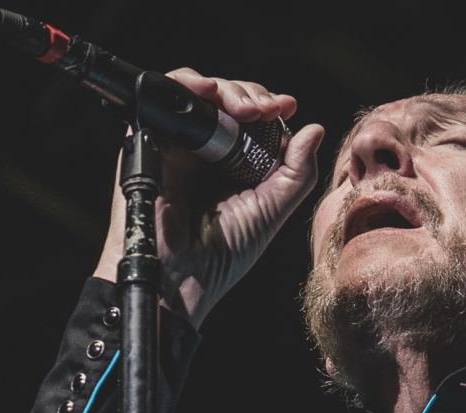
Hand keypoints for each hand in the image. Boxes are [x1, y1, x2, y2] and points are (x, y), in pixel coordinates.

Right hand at [92, 68, 325, 328]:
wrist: (182, 276)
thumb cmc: (224, 253)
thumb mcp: (272, 209)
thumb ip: (298, 172)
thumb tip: (315, 128)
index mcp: (235, 163)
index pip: (251, 115)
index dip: (268, 104)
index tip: (285, 106)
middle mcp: (205, 149)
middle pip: (228, 98)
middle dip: (250, 95)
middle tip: (264, 110)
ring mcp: (178, 143)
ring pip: (200, 92)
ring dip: (225, 89)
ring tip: (243, 108)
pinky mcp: (150, 140)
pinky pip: (165, 97)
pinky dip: (185, 83)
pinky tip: (207, 92)